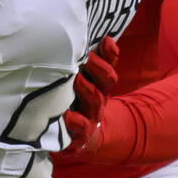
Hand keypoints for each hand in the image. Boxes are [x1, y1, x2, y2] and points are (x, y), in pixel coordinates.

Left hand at [64, 35, 119, 156]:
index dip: (110, 55)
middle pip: (106, 81)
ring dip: (87, 89)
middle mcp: (98, 98)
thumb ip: (92, 61)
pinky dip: (75, 121)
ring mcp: (90, 116)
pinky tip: (67, 115)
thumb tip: (104, 38)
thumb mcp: (84, 82)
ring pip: (95, 100)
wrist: (82, 139)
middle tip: (86, 58)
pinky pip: (80, 127)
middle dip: (98, 68)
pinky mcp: (79, 133)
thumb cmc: (77, 102)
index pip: (109, 66)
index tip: (105, 41)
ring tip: (77, 80)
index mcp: (99, 84)